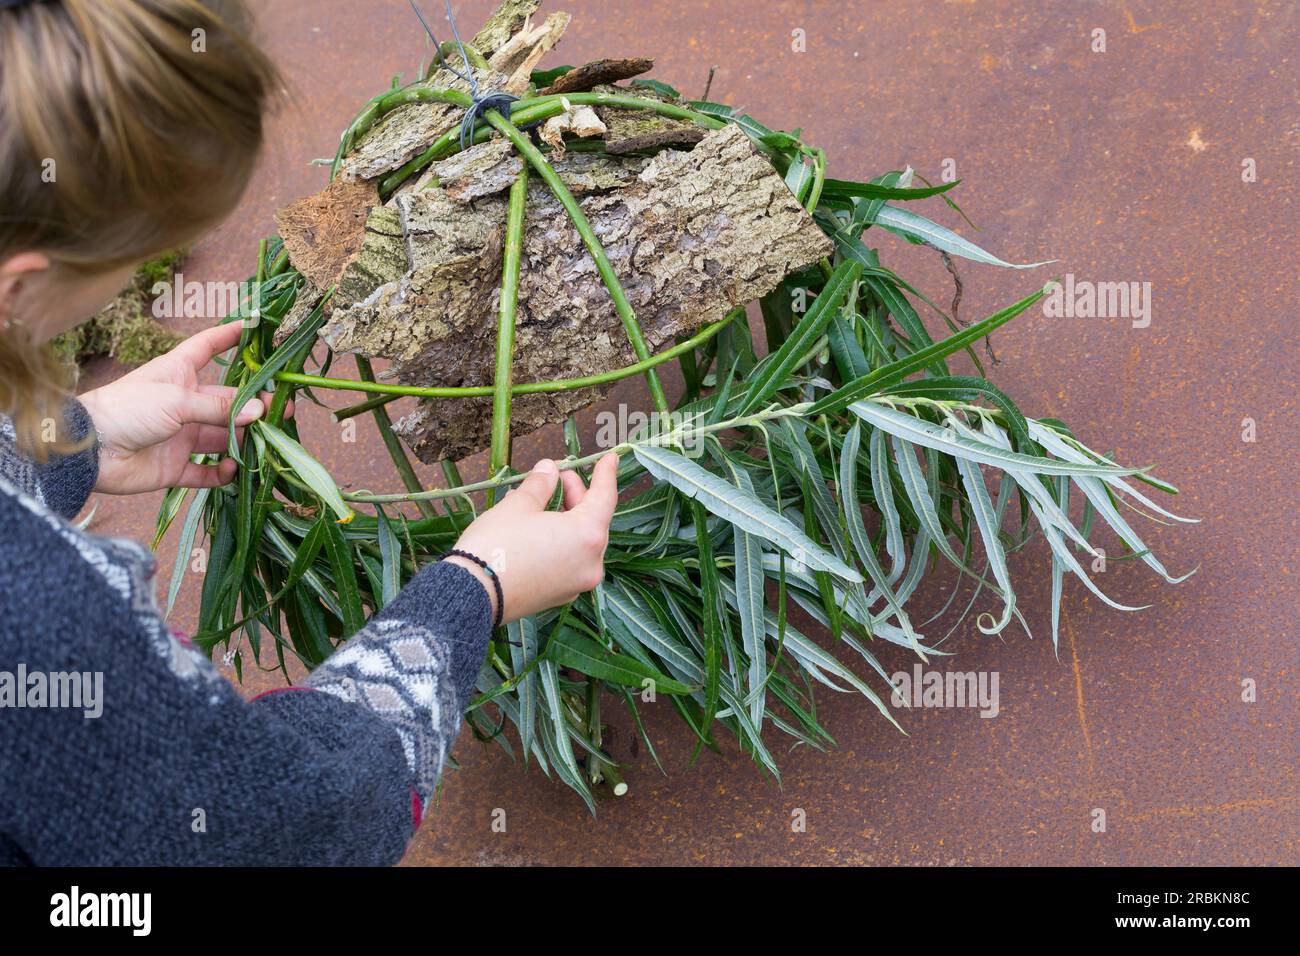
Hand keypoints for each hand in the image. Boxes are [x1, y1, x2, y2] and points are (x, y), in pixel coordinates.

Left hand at [79, 323, 288, 494]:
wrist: (88, 451)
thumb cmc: (127, 409)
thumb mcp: (176, 400)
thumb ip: (219, 408)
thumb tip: (260, 411)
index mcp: (177, 375)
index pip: (207, 348)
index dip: (228, 336)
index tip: (255, 326)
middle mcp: (182, 404)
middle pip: (226, 401)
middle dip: (254, 404)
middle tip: (281, 408)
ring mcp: (179, 436)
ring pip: (222, 437)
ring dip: (244, 440)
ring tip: (266, 441)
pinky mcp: (174, 467)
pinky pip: (205, 472)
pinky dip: (222, 473)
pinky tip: (233, 468)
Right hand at [446, 454, 619, 623]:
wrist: (471, 596)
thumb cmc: (496, 545)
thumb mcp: (519, 505)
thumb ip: (540, 484)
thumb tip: (549, 470)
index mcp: (587, 536)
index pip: (605, 497)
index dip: (606, 474)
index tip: (610, 458)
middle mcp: (591, 563)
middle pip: (593, 520)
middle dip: (577, 496)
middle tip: (557, 477)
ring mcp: (577, 583)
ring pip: (581, 542)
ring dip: (567, 518)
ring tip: (541, 501)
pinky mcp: (560, 596)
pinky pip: (569, 561)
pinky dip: (560, 542)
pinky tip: (538, 529)